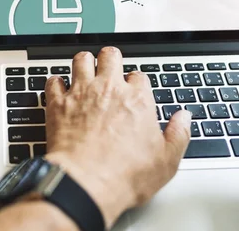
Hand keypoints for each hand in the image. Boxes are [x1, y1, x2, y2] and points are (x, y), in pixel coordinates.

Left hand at [44, 47, 190, 227]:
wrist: (86, 183)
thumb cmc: (125, 175)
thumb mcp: (166, 160)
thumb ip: (179, 134)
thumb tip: (185, 118)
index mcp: (137, 99)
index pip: (139, 76)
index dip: (137, 82)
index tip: (135, 92)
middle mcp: (109, 89)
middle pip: (110, 56)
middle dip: (111, 60)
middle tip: (109, 69)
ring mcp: (81, 94)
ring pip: (81, 59)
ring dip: (84, 63)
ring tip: (86, 70)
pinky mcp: (58, 104)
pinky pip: (53, 81)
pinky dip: (56, 83)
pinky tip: (59, 89)